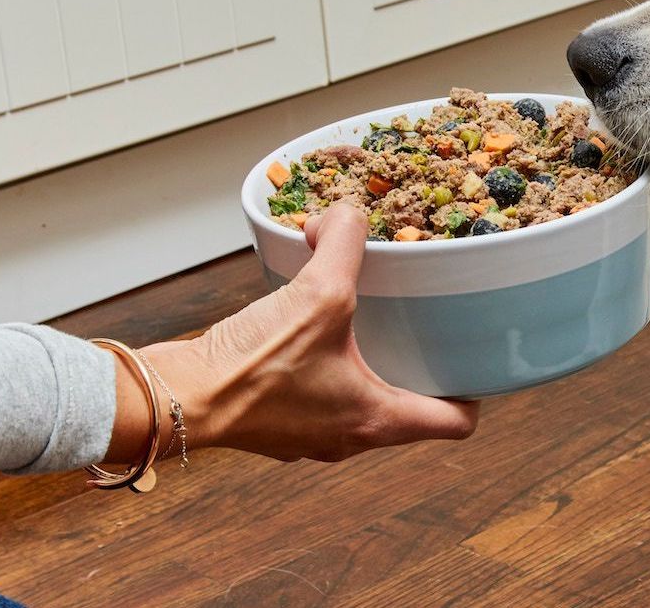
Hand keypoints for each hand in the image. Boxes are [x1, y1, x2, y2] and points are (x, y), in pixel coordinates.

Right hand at [106, 204, 477, 464]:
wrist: (175, 397)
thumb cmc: (253, 365)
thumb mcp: (318, 293)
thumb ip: (345, 244)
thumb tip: (348, 212)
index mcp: (378, 420)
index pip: (455, 423)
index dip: (474, 391)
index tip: (473, 356)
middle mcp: (348, 437)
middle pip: (408, 408)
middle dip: (417, 365)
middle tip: (422, 322)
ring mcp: (309, 433)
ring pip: (359, 398)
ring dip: (365, 360)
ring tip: (365, 314)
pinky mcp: (274, 419)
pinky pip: (315, 391)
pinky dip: (321, 361)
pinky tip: (308, 323)